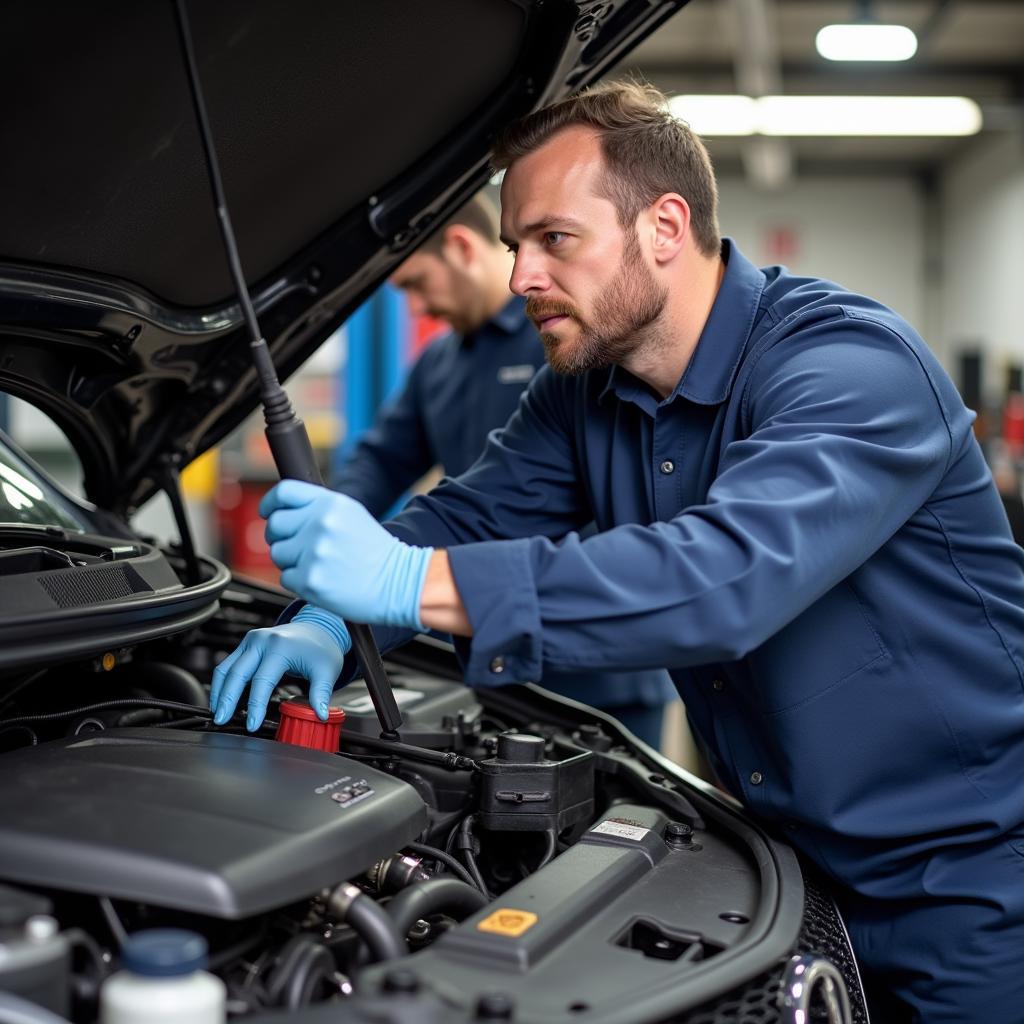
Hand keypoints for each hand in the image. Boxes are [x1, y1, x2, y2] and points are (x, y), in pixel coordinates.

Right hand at [209, 606, 350, 730]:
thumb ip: (321, 693)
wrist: (317, 628)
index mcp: (281, 647)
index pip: (262, 681)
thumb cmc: (321, 649)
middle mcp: (262, 641)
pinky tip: (222, 700)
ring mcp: (252, 640)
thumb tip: (320, 715)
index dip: (255, 706)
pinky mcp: (247, 643)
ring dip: (219, 691)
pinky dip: (223, 683)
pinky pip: (228, 664)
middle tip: (221, 721)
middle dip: (227, 699)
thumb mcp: (327, 670)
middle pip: (237, 673)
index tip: (252, 725)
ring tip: (218, 713)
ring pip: (226, 668)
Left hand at [261, 480, 432, 628]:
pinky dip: (299, 582)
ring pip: (277, 553)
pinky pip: (285, 578)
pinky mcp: (310, 580)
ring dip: (291, 561)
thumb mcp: (351, 515)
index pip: (283, 493)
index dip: (270, 503)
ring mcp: (314, 553)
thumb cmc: (375, 552)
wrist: (398, 582)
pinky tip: (322, 579)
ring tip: (318, 564)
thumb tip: (281, 511)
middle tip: (299, 547)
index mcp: (330, 504)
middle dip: (281, 537)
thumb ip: (318, 508)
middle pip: (275, 525)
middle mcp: (320, 524)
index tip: (268, 513)